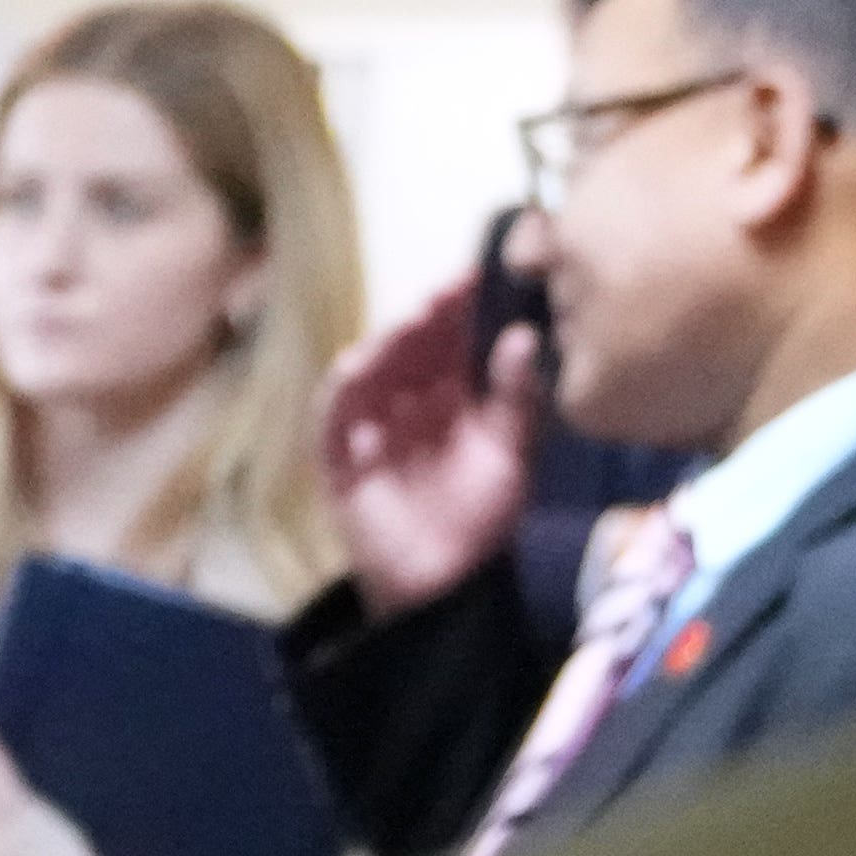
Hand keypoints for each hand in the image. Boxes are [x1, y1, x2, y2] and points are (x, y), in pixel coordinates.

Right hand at [322, 274, 543, 618]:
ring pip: (367, 373)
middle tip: (443, 296)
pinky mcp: (338, 459)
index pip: (450, 336)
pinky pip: (331, 421)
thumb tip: (523, 334)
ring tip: (405, 329)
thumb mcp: (512, 450)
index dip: (460, 305)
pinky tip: (358, 374)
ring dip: (383, 347)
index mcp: (450, 391)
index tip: (480, 275)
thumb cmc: (482, 515)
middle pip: (406, 346)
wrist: (448, 581)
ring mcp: (369, 425)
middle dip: (422, 319)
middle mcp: (407, 399)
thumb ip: (516, 396)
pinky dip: (342, 399)